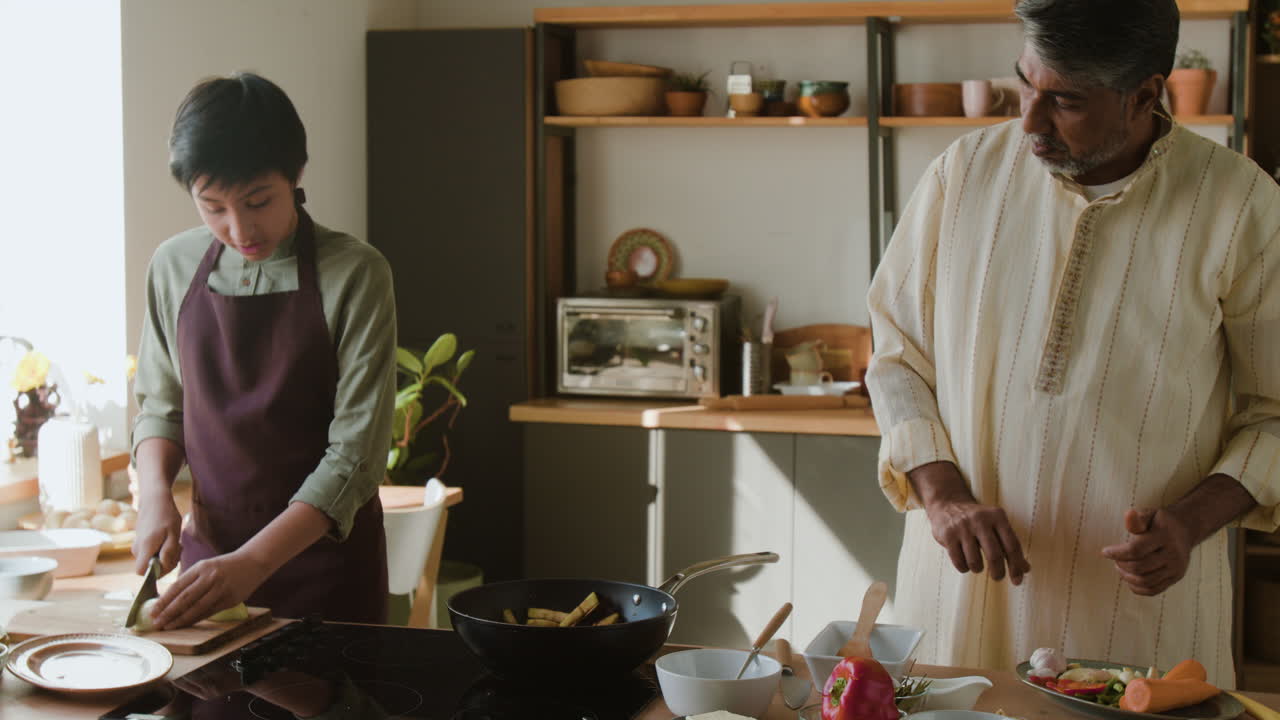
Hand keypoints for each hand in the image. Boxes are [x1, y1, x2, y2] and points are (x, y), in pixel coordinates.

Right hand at [132, 489, 181, 575]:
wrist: (154, 500)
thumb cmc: (166, 515)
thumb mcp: (173, 533)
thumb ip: (168, 552)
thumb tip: (162, 568)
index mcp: (145, 547)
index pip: (142, 572)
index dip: (156, 572)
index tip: (170, 561)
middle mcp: (137, 549)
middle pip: (150, 568)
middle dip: (167, 563)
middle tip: (179, 549)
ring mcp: (137, 546)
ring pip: (152, 560)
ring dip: (166, 556)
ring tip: (177, 543)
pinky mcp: (141, 542)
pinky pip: (151, 553)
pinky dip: (162, 551)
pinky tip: (171, 541)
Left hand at [148, 550, 268, 630]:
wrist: (253, 562)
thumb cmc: (225, 566)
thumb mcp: (206, 566)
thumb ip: (191, 580)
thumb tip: (170, 600)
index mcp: (201, 568)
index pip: (178, 586)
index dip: (164, 601)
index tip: (152, 611)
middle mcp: (210, 578)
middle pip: (185, 599)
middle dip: (168, 613)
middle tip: (157, 623)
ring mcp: (221, 589)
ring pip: (196, 608)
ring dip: (180, 620)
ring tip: (168, 627)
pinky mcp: (230, 599)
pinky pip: (209, 612)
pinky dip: (196, 619)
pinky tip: (186, 624)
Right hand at [911, 462, 1029, 584]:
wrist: (948, 505)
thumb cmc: (978, 521)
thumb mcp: (996, 526)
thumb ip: (1010, 545)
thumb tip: (1025, 569)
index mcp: (997, 516)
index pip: (1012, 546)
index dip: (1016, 566)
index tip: (1017, 581)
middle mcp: (980, 519)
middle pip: (995, 556)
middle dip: (998, 572)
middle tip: (998, 577)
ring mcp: (963, 527)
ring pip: (975, 562)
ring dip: (978, 569)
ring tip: (977, 564)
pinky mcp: (948, 535)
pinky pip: (959, 562)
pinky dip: (964, 568)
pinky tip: (964, 562)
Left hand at [1102, 508, 1193, 595]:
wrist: (1185, 529)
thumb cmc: (1160, 521)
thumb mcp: (1150, 514)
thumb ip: (1138, 518)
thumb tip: (1128, 515)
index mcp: (1164, 536)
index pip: (1136, 550)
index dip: (1117, 553)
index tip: (1105, 552)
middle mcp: (1173, 554)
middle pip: (1140, 567)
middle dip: (1121, 564)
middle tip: (1115, 559)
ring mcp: (1176, 568)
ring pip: (1146, 582)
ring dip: (1127, 577)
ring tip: (1120, 567)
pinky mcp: (1176, 577)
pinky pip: (1153, 590)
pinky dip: (1137, 588)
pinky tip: (1129, 578)